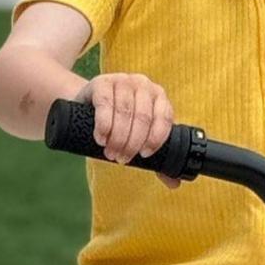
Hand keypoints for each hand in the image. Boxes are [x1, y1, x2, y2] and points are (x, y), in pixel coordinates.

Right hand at [75, 74, 181, 188]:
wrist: (89, 104)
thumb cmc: (118, 123)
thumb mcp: (138, 136)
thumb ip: (156, 157)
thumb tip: (175, 183)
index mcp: (158, 96)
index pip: (164, 117)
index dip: (156, 139)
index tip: (144, 155)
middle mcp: (143, 84)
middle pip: (143, 117)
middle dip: (132, 143)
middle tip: (121, 159)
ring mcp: (122, 80)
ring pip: (124, 112)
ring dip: (117, 137)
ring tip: (110, 152)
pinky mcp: (101, 83)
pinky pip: (105, 104)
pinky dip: (104, 125)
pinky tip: (101, 137)